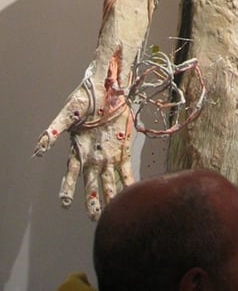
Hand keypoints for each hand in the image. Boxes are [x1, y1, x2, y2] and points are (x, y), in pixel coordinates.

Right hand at [33, 79, 134, 219]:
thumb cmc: (84, 99)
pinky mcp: (123, 150)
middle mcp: (93, 157)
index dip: (67, 188)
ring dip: (111, 196)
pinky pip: (126, 169)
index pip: (71, 174)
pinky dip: (128, 181)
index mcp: (78, 150)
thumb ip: (53, 131)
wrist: (107, 87)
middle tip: (94, 217)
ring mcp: (109, 155)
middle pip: (92, 183)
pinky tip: (132, 193)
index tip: (64, 203)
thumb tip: (38, 150)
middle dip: (93, 200)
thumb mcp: (68, 114)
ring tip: (113, 212)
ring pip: (109, 181)